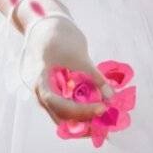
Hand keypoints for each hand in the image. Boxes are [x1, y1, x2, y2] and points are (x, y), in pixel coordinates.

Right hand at [21, 16, 113, 131]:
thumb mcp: (79, 56)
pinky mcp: (55, 92)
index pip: (59, 105)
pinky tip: (96, 109)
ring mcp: (47, 94)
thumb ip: (94, 77)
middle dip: (83, 124)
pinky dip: (81, 111)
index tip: (102, 108)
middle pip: (60, 117)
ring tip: (103, 120)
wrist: (48, 25)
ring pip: (63, 115)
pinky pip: (66, 107)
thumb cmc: (59, 38)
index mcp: (42, 83)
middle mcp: (41, 93)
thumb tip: (111, 97)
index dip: (80, 110)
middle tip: (105, 126)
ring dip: (83, 120)